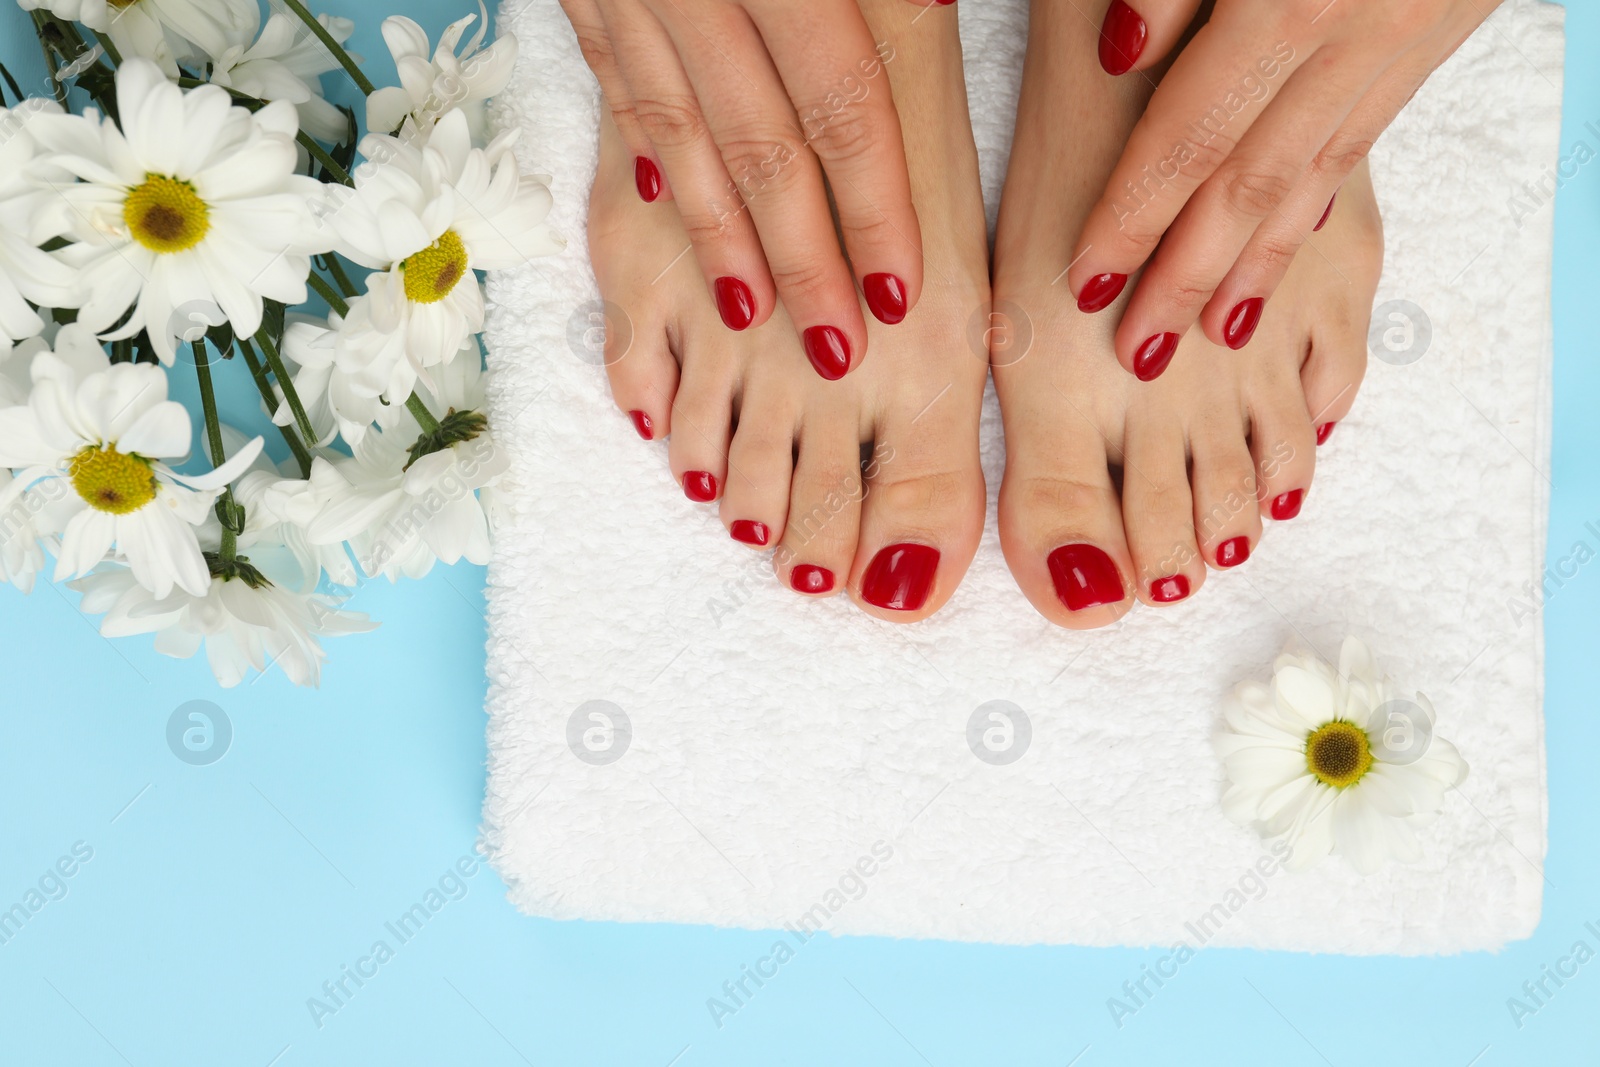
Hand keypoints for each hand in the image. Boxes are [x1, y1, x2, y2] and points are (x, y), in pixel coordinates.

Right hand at [562, 0, 937, 378]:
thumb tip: (943, 7)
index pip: (840, 113)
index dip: (873, 212)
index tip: (898, 297)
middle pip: (760, 153)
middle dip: (801, 264)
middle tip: (836, 352)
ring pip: (677, 134)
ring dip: (714, 236)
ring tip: (749, 314)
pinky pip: (612, 78)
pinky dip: (638, 145)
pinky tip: (656, 193)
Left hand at [1068, 0, 1496, 377]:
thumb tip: (1120, 48)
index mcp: (1288, 1)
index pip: (1188, 137)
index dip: (1133, 215)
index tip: (1087, 280)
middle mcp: (1349, 38)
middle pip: (1246, 183)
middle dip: (1185, 274)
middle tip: (1139, 350)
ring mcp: (1399, 43)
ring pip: (1312, 177)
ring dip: (1256, 264)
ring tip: (1212, 332)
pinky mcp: (1434, 37)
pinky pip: (1361, 140)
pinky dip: (1316, 202)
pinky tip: (1286, 243)